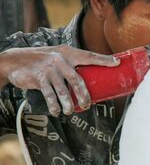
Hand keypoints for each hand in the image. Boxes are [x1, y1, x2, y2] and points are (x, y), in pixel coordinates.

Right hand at [0, 45, 119, 115]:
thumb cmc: (43, 62)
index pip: (89, 56)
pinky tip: (56, 111)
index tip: (117, 63)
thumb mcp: (58, 58)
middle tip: (87, 105)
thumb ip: (71, 66)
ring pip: (63, 90)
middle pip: (77, 79)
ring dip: (68, 104)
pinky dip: (54, 105)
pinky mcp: (39, 77)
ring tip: (69, 112)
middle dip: (84, 95)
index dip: (104, 60)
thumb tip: (91, 82)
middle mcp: (60, 59)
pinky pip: (49, 94)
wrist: (16, 60)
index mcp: (69, 53)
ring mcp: (49, 68)